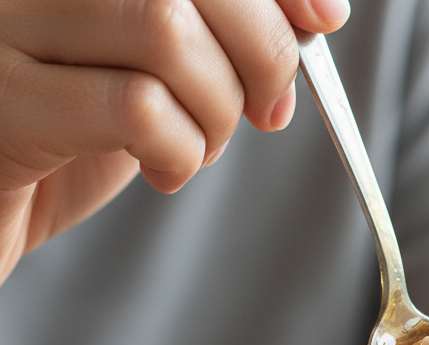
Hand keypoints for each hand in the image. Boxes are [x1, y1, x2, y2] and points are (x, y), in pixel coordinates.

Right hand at [0, 0, 349, 282]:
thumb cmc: (75, 129)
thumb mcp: (156, 64)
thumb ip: (220, 31)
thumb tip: (318, 14)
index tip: (321, 20)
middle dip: (262, 52)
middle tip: (265, 111)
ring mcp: (8, 24)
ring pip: (168, 30)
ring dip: (217, 111)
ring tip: (197, 144)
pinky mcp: (7, 100)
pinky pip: (137, 109)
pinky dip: (180, 153)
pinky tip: (163, 169)